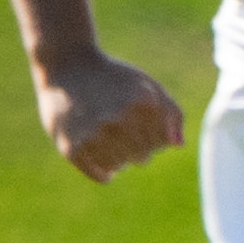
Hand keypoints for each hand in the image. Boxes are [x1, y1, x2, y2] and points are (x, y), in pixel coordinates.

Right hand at [33, 49, 185, 180]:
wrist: (66, 66)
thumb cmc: (113, 78)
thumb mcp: (147, 85)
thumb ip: (171, 112)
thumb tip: (178, 145)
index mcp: (142, 102)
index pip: (162, 143)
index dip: (153, 136)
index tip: (139, 122)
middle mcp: (118, 119)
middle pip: (142, 158)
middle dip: (136, 147)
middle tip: (119, 129)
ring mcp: (94, 134)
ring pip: (121, 167)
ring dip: (118, 158)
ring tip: (106, 137)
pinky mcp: (72, 148)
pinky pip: (102, 176)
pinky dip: (104, 170)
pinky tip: (98, 151)